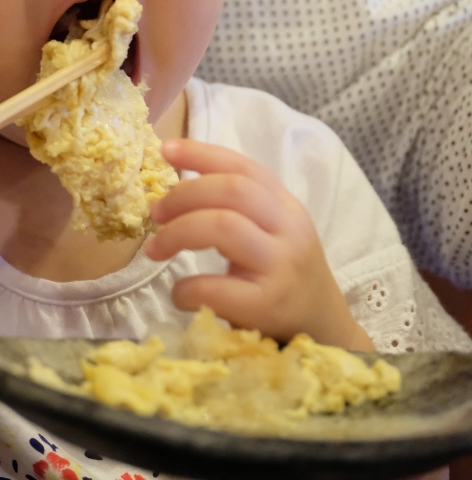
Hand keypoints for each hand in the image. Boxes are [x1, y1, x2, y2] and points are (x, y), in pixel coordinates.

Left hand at [145, 140, 370, 347]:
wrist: (324, 330)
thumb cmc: (284, 278)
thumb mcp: (274, 233)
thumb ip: (238, 209)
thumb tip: (174, 191)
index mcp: (285, 206)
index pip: (244, 167)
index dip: (201, 153)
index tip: (165, 150)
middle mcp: (289, 229)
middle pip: (232, 190)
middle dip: (183, 195)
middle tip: (155, 214)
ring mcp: (281, 267)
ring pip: (224, 226)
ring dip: (177, 233)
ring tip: (155, 249)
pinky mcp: (269, 306)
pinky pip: (215, 287)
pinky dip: (186, 288)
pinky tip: (181, 294)